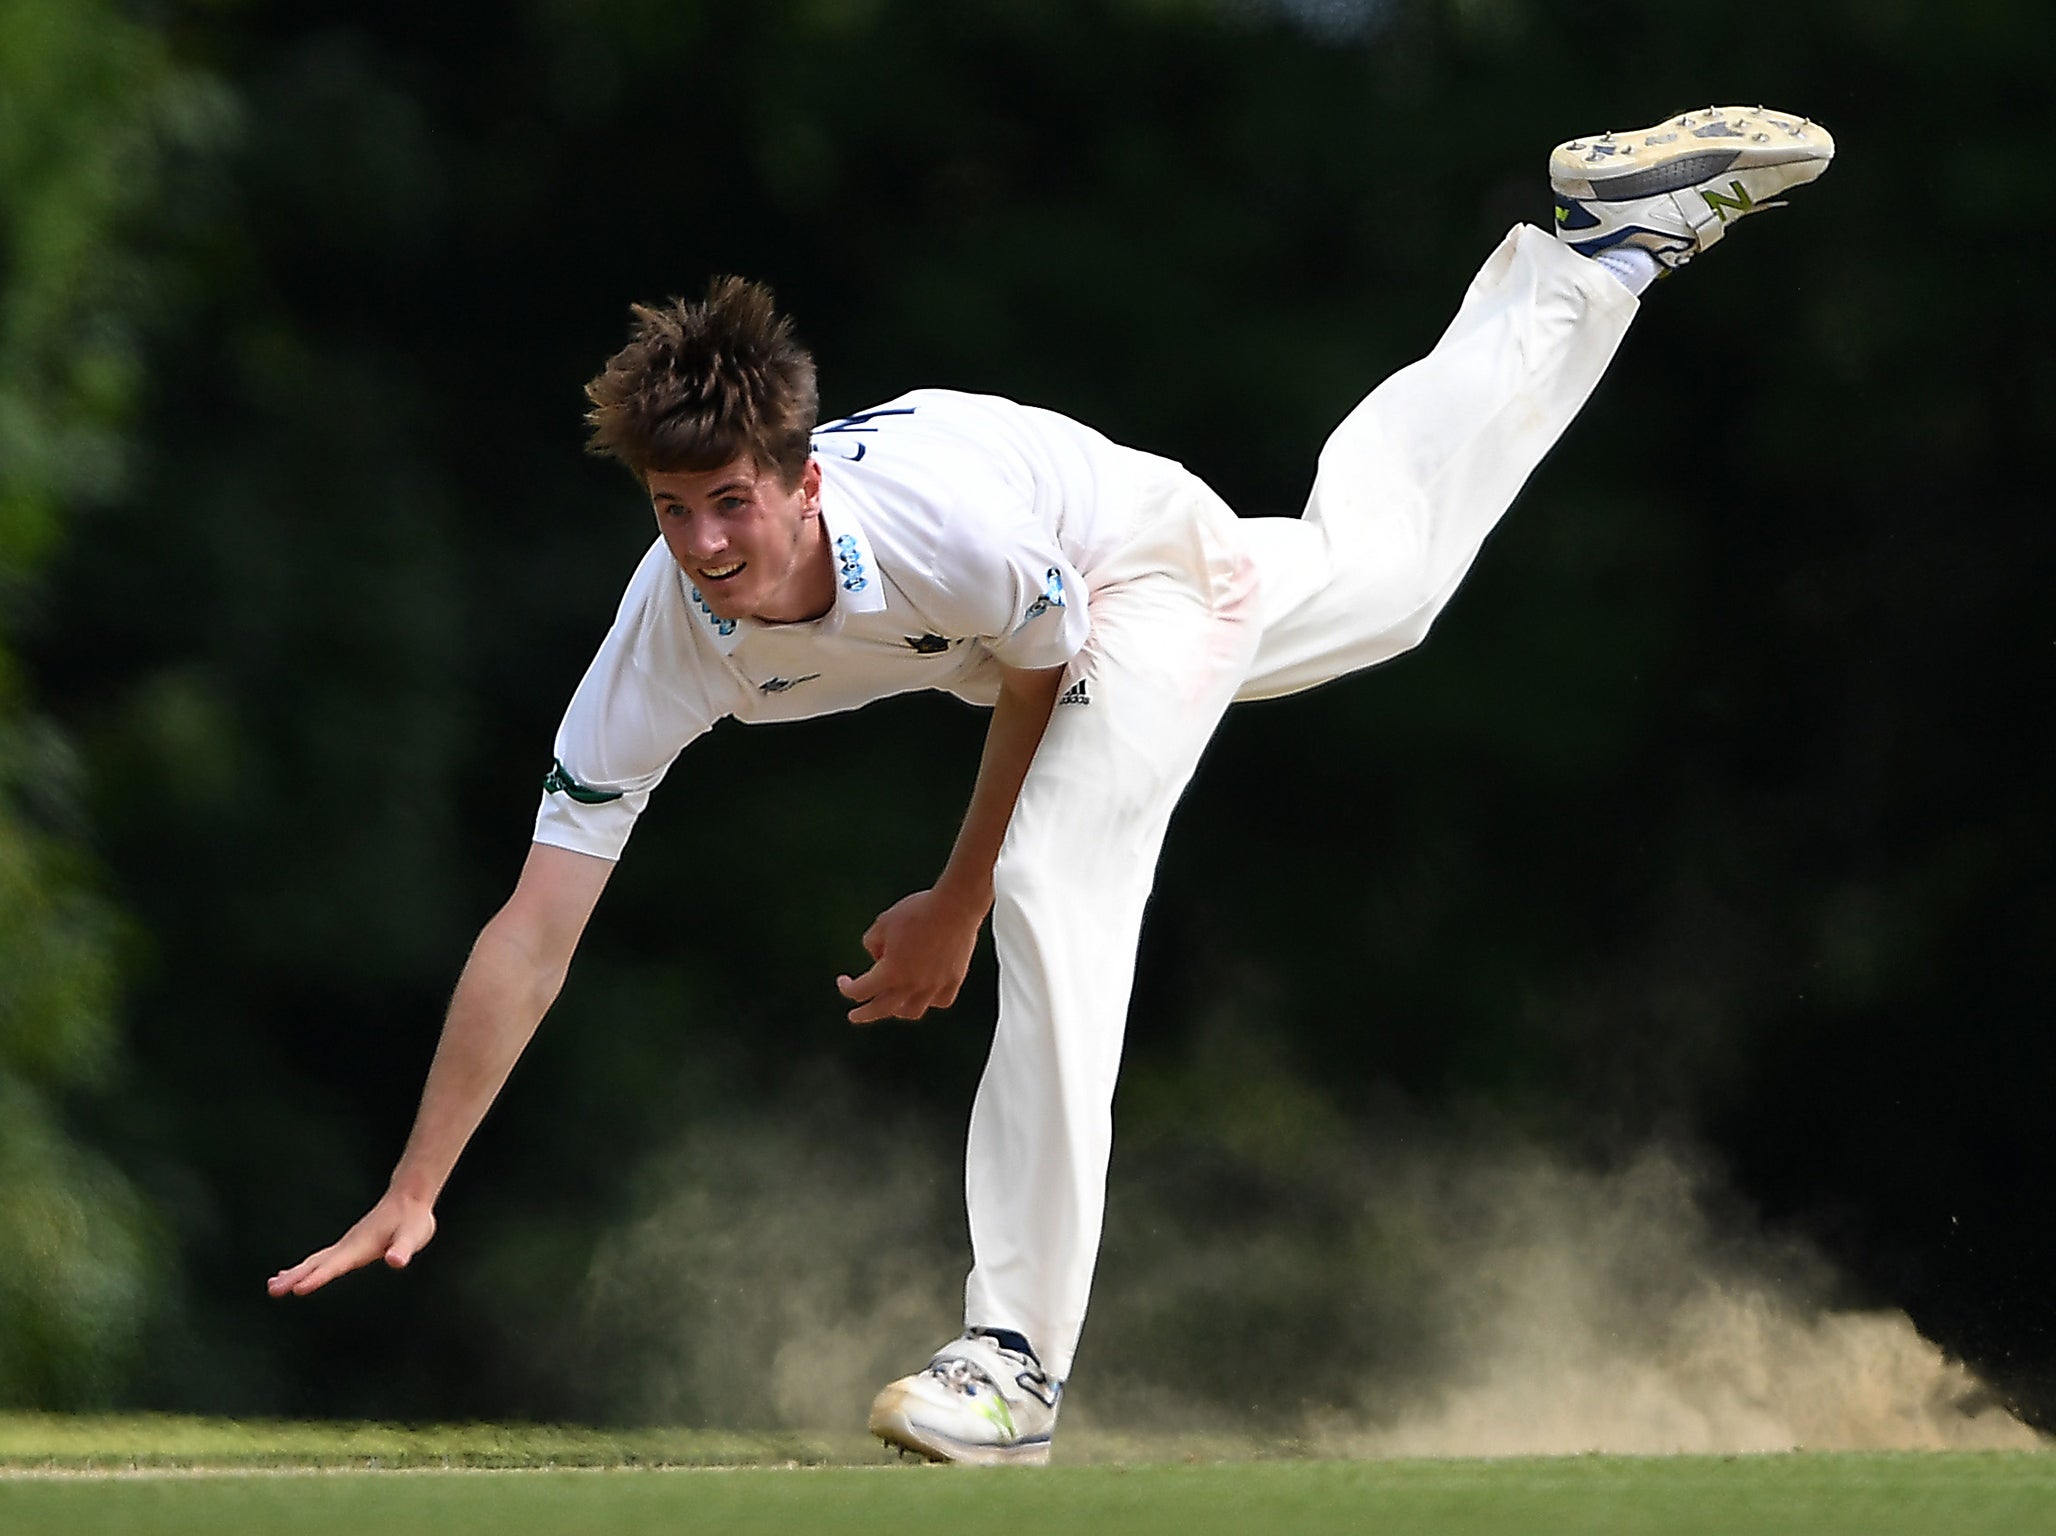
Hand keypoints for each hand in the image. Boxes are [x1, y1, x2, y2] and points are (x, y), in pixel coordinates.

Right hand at [266, 1189, 436, 1296]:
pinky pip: (321, 1258)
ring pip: (315, 1260)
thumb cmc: (413, 1219)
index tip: (298, 1289)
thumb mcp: (413, 1235)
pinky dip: (305, 1267)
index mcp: (361, 1246)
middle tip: (272, 1291)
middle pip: (316, 1263)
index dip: (317, 1278)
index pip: (335, 1265)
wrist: (409, 1197)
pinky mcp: (349, 1244)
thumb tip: (395, 1261)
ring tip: (273, 1286)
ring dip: (294, 1273)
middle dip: (294, 1277)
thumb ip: (403, 1249)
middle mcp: (349, 1245)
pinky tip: (294, 1273)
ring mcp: (347, 1244)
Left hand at [835, 886, 986, 1023]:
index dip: (847, 988)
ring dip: (898, 1010)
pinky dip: (930, 1000)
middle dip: (864, 1014)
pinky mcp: (954, 979)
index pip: (860, 991)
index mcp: (890, 972)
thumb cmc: (917, 911)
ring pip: (912, 1010)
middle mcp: (911, 984)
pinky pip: (940, 1001)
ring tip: (894, 1006)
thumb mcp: (883, 922)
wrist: (955, 906)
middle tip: (854, 1016)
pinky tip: (926, 994)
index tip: (843, 982)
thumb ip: (872, 942)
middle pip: (882, 1009)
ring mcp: (934, 985)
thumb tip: (877, 956)